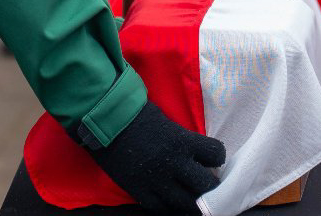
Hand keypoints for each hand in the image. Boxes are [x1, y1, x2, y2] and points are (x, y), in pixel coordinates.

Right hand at [84, 101, 224, 211]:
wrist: (104, 122)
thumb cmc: (136, 115)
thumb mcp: (167, 123)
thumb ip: (182, 139)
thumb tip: (197, 153)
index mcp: (182, 141)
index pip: (215, 154)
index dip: (216, 157)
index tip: (212, 159)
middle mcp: (173, 164)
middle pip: (206, 186)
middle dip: (211, 186)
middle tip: (207, 184)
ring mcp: (156, 181)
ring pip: (186, 203)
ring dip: (193, 201)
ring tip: (192, 197)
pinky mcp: (139, 191)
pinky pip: (161, 209)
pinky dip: (169, 207)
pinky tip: (171, 201)